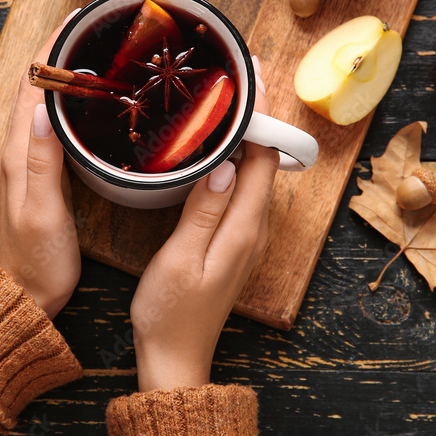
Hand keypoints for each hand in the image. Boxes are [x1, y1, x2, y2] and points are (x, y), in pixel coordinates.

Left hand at [0, 12, 80, 318]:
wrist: (24, 298)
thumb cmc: (37, 261)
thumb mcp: (43, 211)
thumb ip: (42, 161)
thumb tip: (41, 108)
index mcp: (17, 155)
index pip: (29, 88)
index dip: (48, 52)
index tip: (73, 24)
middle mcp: (15, 152)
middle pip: (30, 87)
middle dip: (53, 52)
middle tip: (87, 29)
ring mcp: (23, 163)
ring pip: (36, 103)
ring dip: (54, 72)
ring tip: (86, 52)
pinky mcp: (35, 175)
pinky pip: (43, 123)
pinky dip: (58, 100)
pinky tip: (79, 102)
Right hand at [130, 56, 277, 391]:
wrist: (173, 359)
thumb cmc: (171, 313)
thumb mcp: (182, 259)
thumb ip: (204, 212)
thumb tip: (226, 164)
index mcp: (244, 228)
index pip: (264, 159)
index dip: (261, 116)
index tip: (251, 78)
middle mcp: (253, 229)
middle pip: (264, 162)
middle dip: (255, 118)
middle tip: (236, 77)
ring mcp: (244, 237)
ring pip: (253, 174)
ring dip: (245, 138)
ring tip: (225, 102)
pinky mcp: (231, 242)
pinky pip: (242, 191)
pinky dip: (234, 162)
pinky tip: (213, 151)